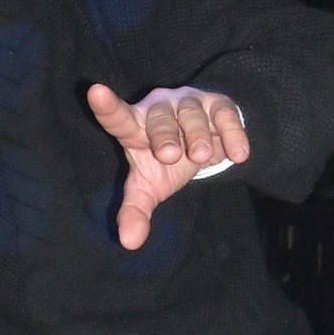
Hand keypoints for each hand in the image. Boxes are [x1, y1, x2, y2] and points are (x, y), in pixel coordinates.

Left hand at [86, 83, 247, 248]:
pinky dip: (232, 134)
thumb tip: (129, 242)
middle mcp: (159, 110)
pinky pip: (225, 115)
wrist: (207, 145)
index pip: (119, 119)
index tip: (95, 92)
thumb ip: (135, 211)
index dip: (107, 107)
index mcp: (136, 128)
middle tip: (170, 156)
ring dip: (197, 134)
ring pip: (190, 113)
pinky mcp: (218, 105)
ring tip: (201, 156)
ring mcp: (189, 104)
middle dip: (164, 135)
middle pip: (158, 119)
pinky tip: (238, 154)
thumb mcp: (150, 187)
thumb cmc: (167, 163)